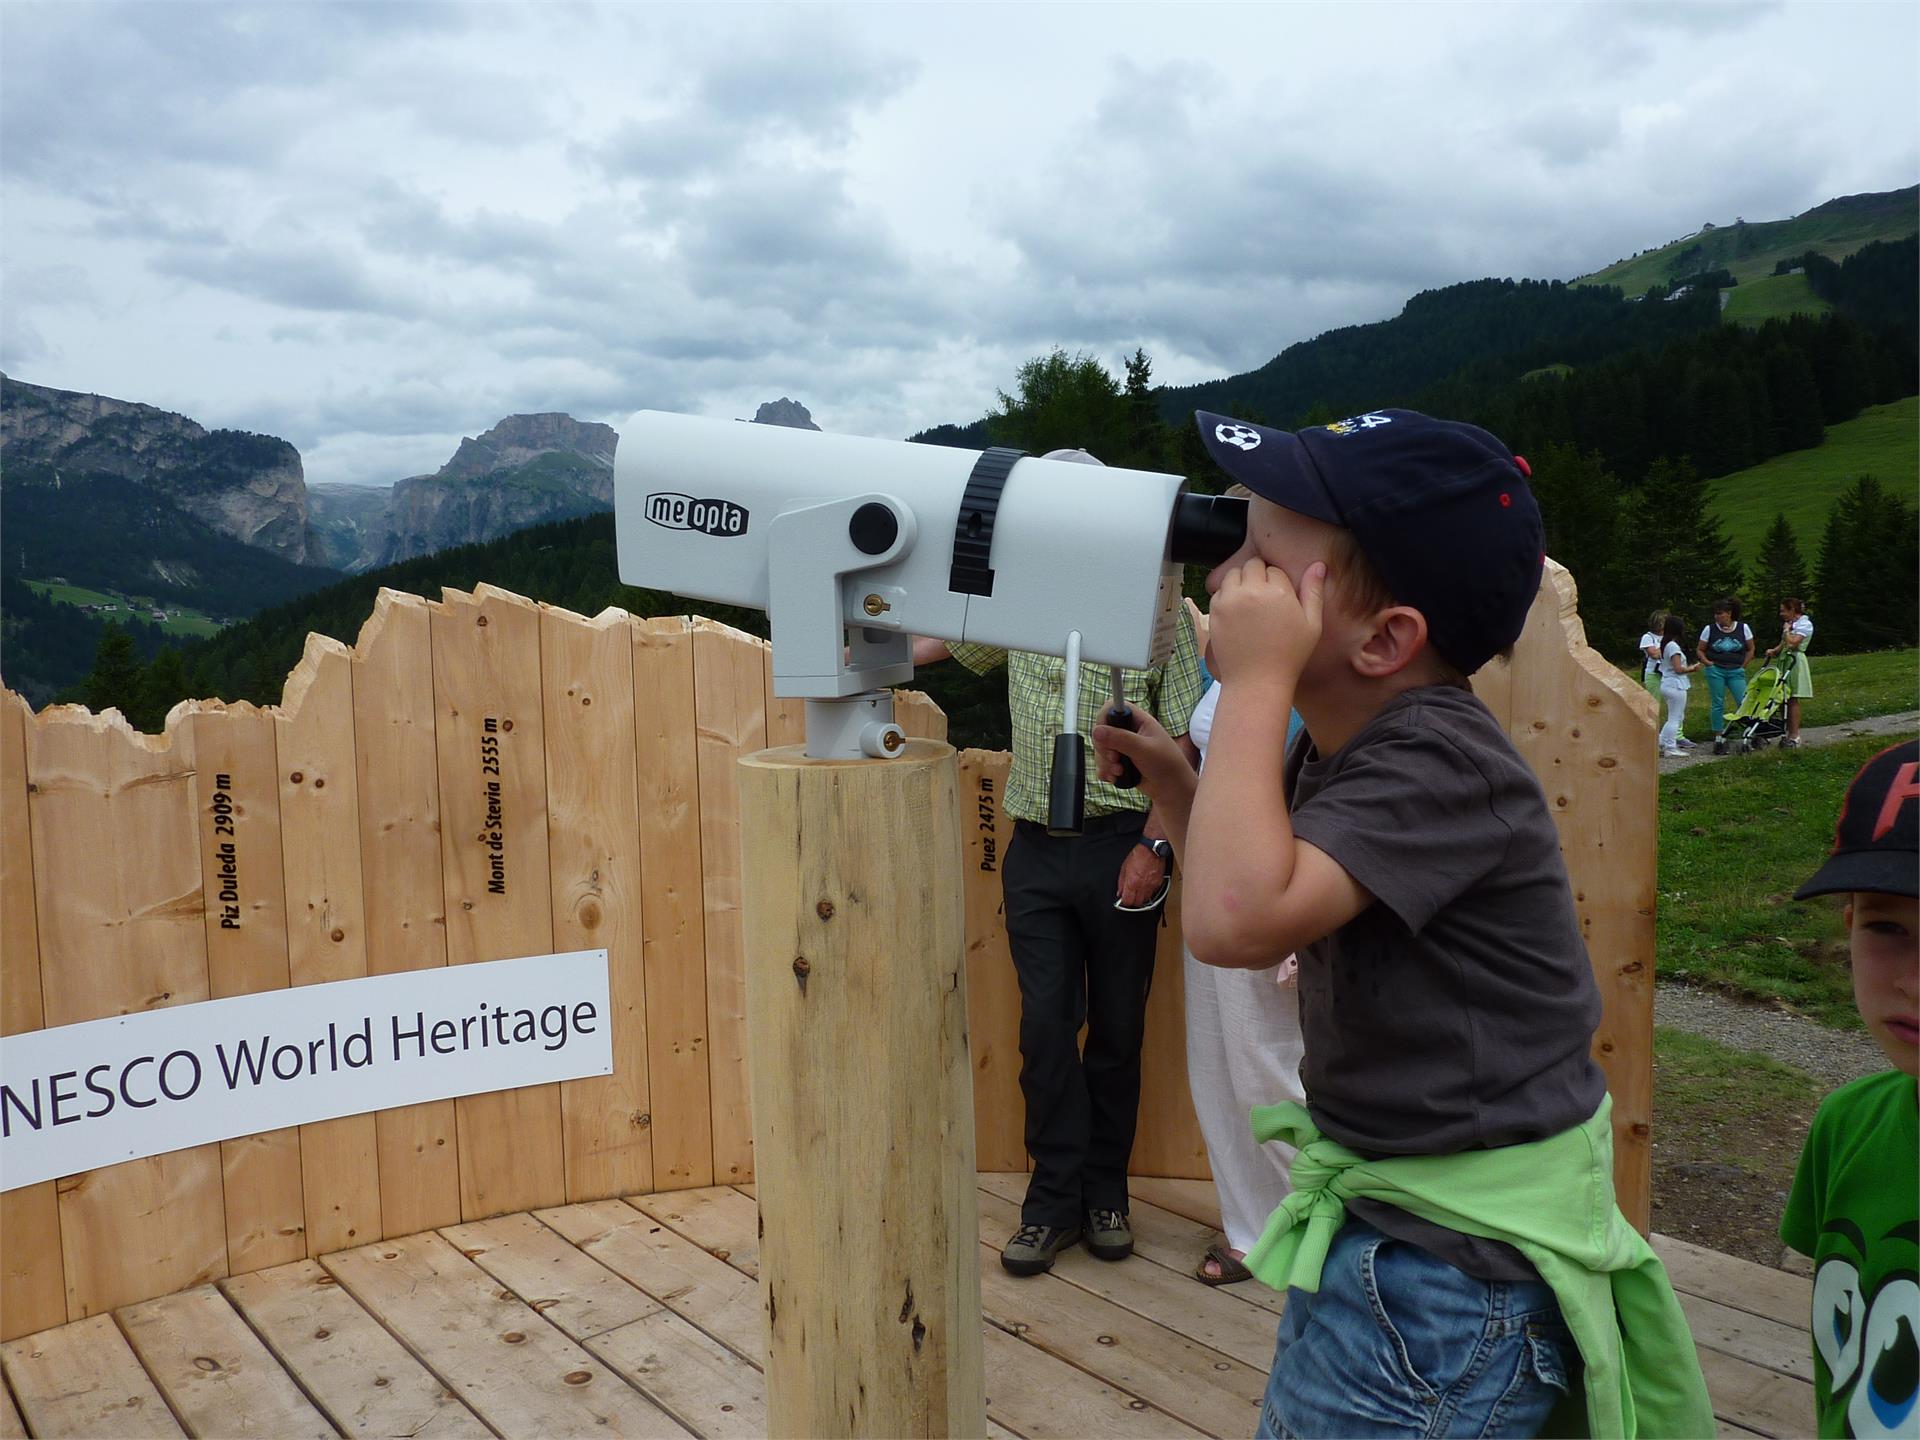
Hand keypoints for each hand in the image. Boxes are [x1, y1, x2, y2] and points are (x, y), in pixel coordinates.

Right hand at [1093, 707, 1186, 798]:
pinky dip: (1105, 771)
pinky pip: (1102, 763)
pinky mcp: (1119, 761)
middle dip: (1104, 748)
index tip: (1103, 735)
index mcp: (1138, 720)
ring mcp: (1122, 747)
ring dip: (1105, 763)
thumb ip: (1120, 739)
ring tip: (1119, 772)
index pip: (1112, 707)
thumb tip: (1096, 731)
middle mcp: (1128, 731)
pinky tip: (1116, 777)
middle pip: (1101, 731)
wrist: (1172, 789)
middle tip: (1115, 759)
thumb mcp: (1144, 749)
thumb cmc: (1167, 764)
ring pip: (1100, 749)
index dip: (1103, 719)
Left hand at [1115, 844, 1166, 907]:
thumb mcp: (1124, 867)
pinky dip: (1149, 893)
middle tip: (1130, 896)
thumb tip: (1120, 892)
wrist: (1152, 850)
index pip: (1127, 901)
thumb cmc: (1138, 855)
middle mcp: (1142, 887)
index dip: (1124, 902)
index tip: (1123, 900)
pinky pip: (1153, 893)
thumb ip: (1121, 882)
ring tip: (1138, 892)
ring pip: (1146, 900)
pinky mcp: (1158, 884)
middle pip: (1137, 903)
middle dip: (1133, 902)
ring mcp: (1151, 886)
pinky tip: (1145, 887)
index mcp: (1132, 883)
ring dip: (1141, 898)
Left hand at [1208, 557, 1324, 691]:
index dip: (1278, 582)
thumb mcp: (1312, 624)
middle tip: (1264, 598)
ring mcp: (1230, 600)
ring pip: (1233, 574)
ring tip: (1250, 603)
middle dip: (1258, 575)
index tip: (1279, 599)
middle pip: (1252, 565)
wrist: (1256, 681)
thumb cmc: (1289, 656)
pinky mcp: (1215, 611)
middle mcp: (1251, 590)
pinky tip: (1237, 613)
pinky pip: (1219, 591)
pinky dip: (1227, 596)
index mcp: (1278, 591)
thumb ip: (1314, 591)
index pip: (1275, 569)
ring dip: (1241, 582)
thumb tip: (1319, 565)